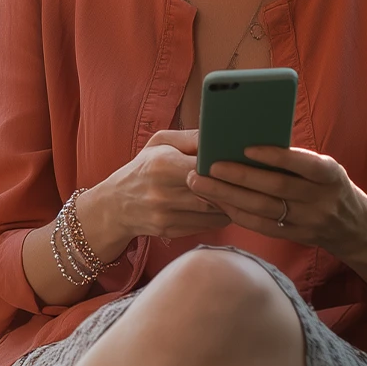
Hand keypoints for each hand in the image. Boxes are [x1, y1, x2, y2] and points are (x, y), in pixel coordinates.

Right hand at [84, 129, 229, 250]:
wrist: (115, 205)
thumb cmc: (143, 169)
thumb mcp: (159, 144)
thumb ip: (190, 138)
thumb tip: (221, 135)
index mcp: (162, 164)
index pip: (205, 167)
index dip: (225, 166)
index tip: (240, 162)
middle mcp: (163, 192)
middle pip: (214, 191)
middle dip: (234, 187)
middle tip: (251, 180)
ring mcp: (166, 214)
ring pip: (215, 211)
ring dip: (232, 203)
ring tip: (241, 193)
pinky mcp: (170, 231)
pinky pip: (208, 225)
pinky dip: (221, 216)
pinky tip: (225, 206)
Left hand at [185, 145, 366, 253]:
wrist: (355, 227)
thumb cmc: (330, 186)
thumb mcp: (324, 168)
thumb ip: (296, 160)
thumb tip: (248, 144)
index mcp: (329, 175)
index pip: (302, 164)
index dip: (275, 156)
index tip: (246, 148)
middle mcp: (320, 199)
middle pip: (275, 188)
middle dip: (238, 177)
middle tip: (207, 167)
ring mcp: (307, 221)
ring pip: (263, 209)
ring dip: (228, 196)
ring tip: (200, 184)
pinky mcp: (294, 236)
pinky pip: (260, 225)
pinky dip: (235, 212)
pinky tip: (215, 201)